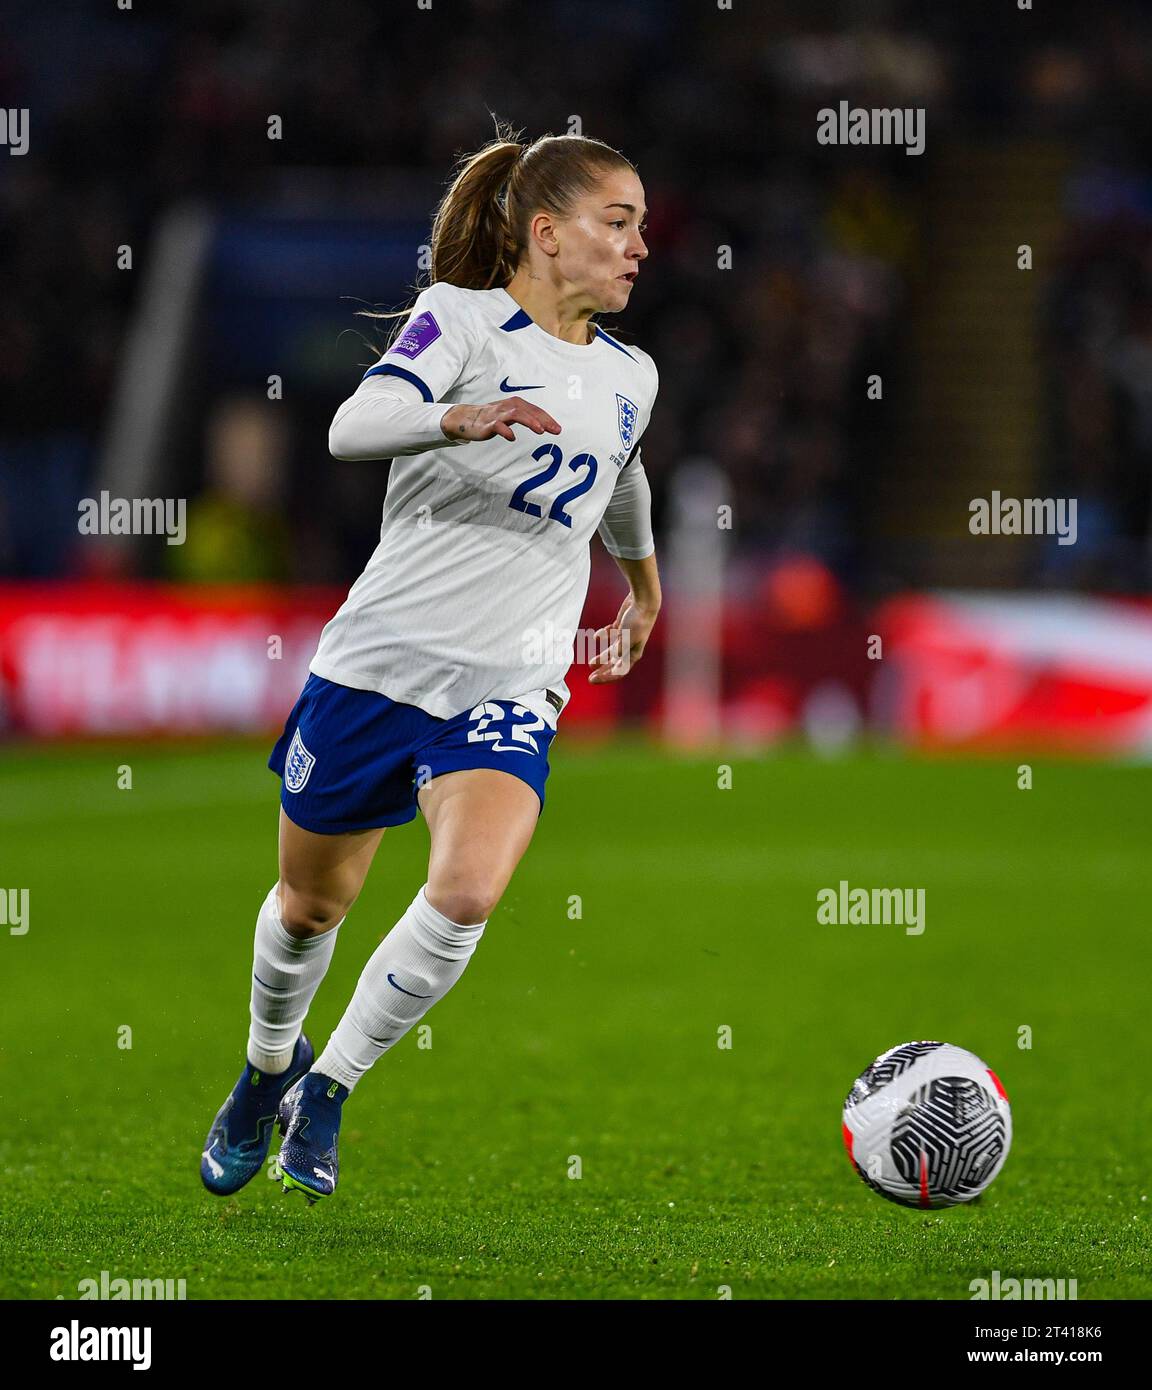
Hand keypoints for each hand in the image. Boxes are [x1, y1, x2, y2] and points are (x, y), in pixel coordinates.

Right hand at [441, 397, 561, 442]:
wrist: (465, 418)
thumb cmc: (492, 417)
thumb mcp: (510, 415)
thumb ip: (526, 418)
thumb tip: (546, 425)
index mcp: (515, 404)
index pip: (535, 410)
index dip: (548, 419)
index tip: (558, 429)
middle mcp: (508, 407)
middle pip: (528, 410)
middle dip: (543, 420)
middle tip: (555, 430)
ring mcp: (497, 415)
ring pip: (516, 414)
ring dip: (529, 421)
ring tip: (540, 430)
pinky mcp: (487, 424)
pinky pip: (498, 426)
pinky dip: (506, 431)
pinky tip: (512, 438)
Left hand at [587, 593, 659, 683]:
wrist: (644, 602)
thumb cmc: (638, 621)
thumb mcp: (627, 638)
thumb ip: (620, 651)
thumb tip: (615, 665)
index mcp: (633, 654)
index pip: (618, 672)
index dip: (606, 677)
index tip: (592, 679)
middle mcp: (630, 648)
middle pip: (614, 665)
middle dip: (602, 671)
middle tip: (590, 678)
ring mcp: (626, 637)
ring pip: (612, 652)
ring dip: (601, 658)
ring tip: (590, 664)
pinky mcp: (622, 627)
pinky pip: (611, 636)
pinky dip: (603, 637)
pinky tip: (596, 637)